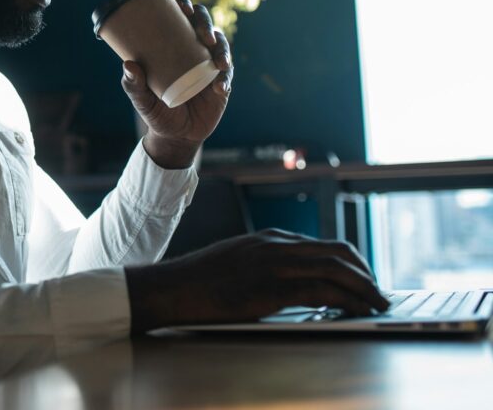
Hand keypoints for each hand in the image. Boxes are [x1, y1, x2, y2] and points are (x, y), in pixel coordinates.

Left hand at [121, 0, 232, 167]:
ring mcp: (209, 64)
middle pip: (204, 25)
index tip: (182, 7)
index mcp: (173, 46)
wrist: (175, 136)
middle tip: (203, 35)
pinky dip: (225, 79)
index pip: (181, 18)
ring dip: (222, 49)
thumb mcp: (142, 100)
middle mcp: (193, 50)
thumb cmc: (156, 111)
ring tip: (218, 62)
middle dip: (206, 23)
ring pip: (221, 45)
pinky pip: (227, 75)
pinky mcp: (222, 82)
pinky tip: (219, 88)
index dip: (184, 7)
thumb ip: (133, 85)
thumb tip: (129, 64)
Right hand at [124, 229, 390, 332]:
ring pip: (335, 269)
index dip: (350, 264)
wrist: (172, 286)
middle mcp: (276, 245)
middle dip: (365, 274)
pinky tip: (357, 311)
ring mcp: (274, 264)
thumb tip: (291, 283)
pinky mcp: (270, 287)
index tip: (363, 280)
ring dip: (364, 288)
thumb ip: (264, 265)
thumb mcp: (236, 261)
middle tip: (379, 293)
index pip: (322, 245)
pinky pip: (321, 290)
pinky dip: (346, 300)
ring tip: (378, 305)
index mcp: (269, 238)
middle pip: (337, 252)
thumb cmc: (199, 281)